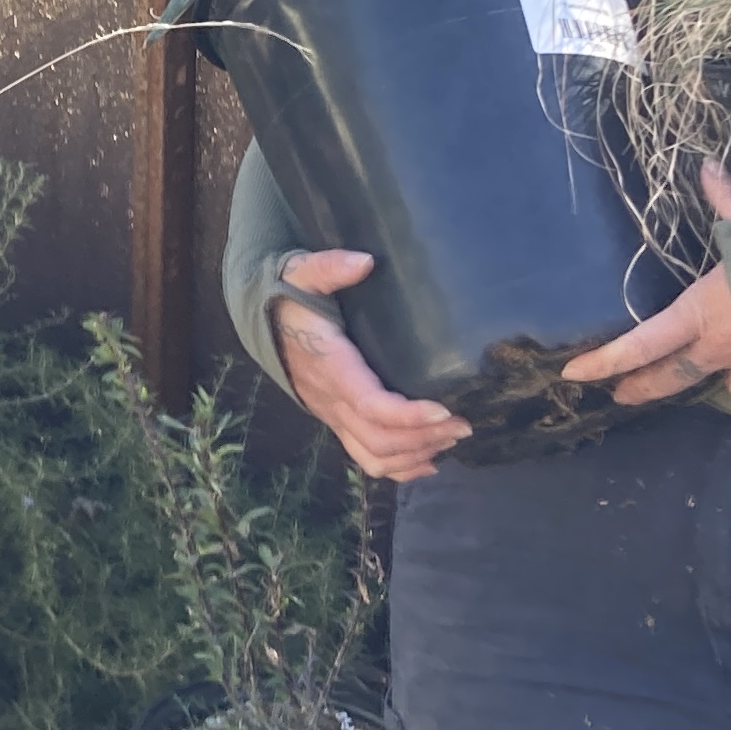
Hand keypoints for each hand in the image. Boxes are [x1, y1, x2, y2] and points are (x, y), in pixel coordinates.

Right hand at [266, 250, 473, 483]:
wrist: (266, 322)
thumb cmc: (292, 296)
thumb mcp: (303, 272)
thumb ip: (330, 267)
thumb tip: (365, 262)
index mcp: (330, 367)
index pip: (369, 405)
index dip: (407, 415)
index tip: (445, 409)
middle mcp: (332, 400)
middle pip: (378, 439)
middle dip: (424, 437)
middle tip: (464, 423)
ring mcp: (334, 415)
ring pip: (374, 455)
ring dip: (416, 454)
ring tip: (452, 438)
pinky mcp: (339, 421)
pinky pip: (366, 457)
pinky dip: (399, 467)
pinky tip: (429, 460)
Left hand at [561, 161, 730, 405]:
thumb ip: (725, 199)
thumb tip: (706, 166)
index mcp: (700, 313)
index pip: (640, 345)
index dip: (604, 361)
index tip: (574, 374)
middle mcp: (723, 349)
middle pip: (672, 378)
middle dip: (643, 389)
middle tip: (622, 397)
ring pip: (730, 384)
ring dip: (719, 377)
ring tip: (717, 370)